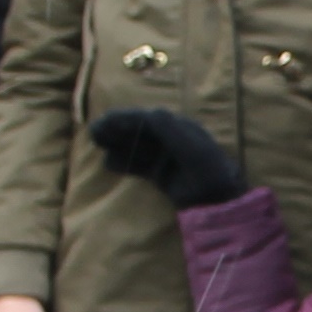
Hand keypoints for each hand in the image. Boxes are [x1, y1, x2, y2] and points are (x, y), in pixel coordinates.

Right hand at [90, 108, 247, 209]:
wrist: (217, 199)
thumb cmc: (206, 170)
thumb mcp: (190, 147)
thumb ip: (170, 130)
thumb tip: (150, 112)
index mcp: (179, 128)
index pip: (148, 119)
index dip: (126, 118)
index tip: (105, 120)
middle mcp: (171, 140)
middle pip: (139, 131)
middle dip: (117, 130)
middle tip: (94, 132)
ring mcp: (166, 158)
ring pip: (137, 147)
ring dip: (117, 144)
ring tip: (97, 144)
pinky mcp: (162, 175)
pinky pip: (139, 166)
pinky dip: (124, 163)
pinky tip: (108, 163)